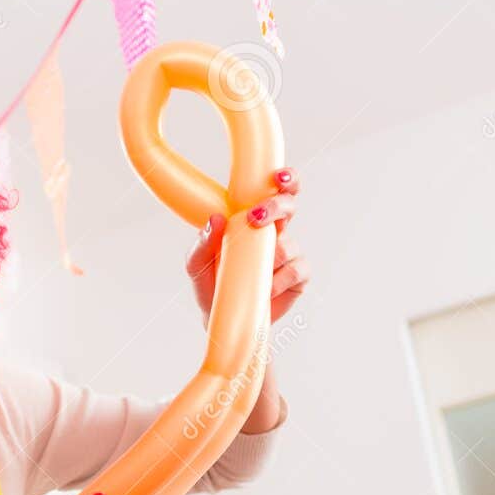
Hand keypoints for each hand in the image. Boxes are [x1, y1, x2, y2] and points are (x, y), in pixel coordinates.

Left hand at [187, 167, 307, 326]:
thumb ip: (202, 242)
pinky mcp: (297, 278)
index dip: (284, 181)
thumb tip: (216, 219)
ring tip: (248, 272)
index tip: (278, 178)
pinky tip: (266, 289)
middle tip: (256, 218)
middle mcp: (274, 233)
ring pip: (287, 245)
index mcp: (253, 221)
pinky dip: (278, 280)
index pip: (274, 192)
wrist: (218, 316)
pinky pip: (296, 271)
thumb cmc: (210, 283)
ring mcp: (288, 255)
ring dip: (267, 258)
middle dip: (278, 207)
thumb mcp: (196, 264)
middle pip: (290, 207)